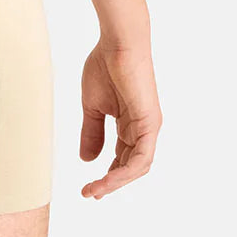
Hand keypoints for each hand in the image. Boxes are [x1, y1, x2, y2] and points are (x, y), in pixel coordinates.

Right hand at [79, 40, 160, 198]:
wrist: (118, 43)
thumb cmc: (105, 66)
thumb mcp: (92, 106)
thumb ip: (92, 132)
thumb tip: (86, 160)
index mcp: (130, 123)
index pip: (122, 157)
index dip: (107, 174)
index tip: (89, 186)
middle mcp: (143, 129)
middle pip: (130, 166)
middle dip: (110, 183)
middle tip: (90, 193)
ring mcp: (149, 127)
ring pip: (137, 166)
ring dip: (116, 182)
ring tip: (95, 190)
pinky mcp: (150, 124)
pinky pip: (141, 157)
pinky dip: (125, 171)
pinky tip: (108, 178)